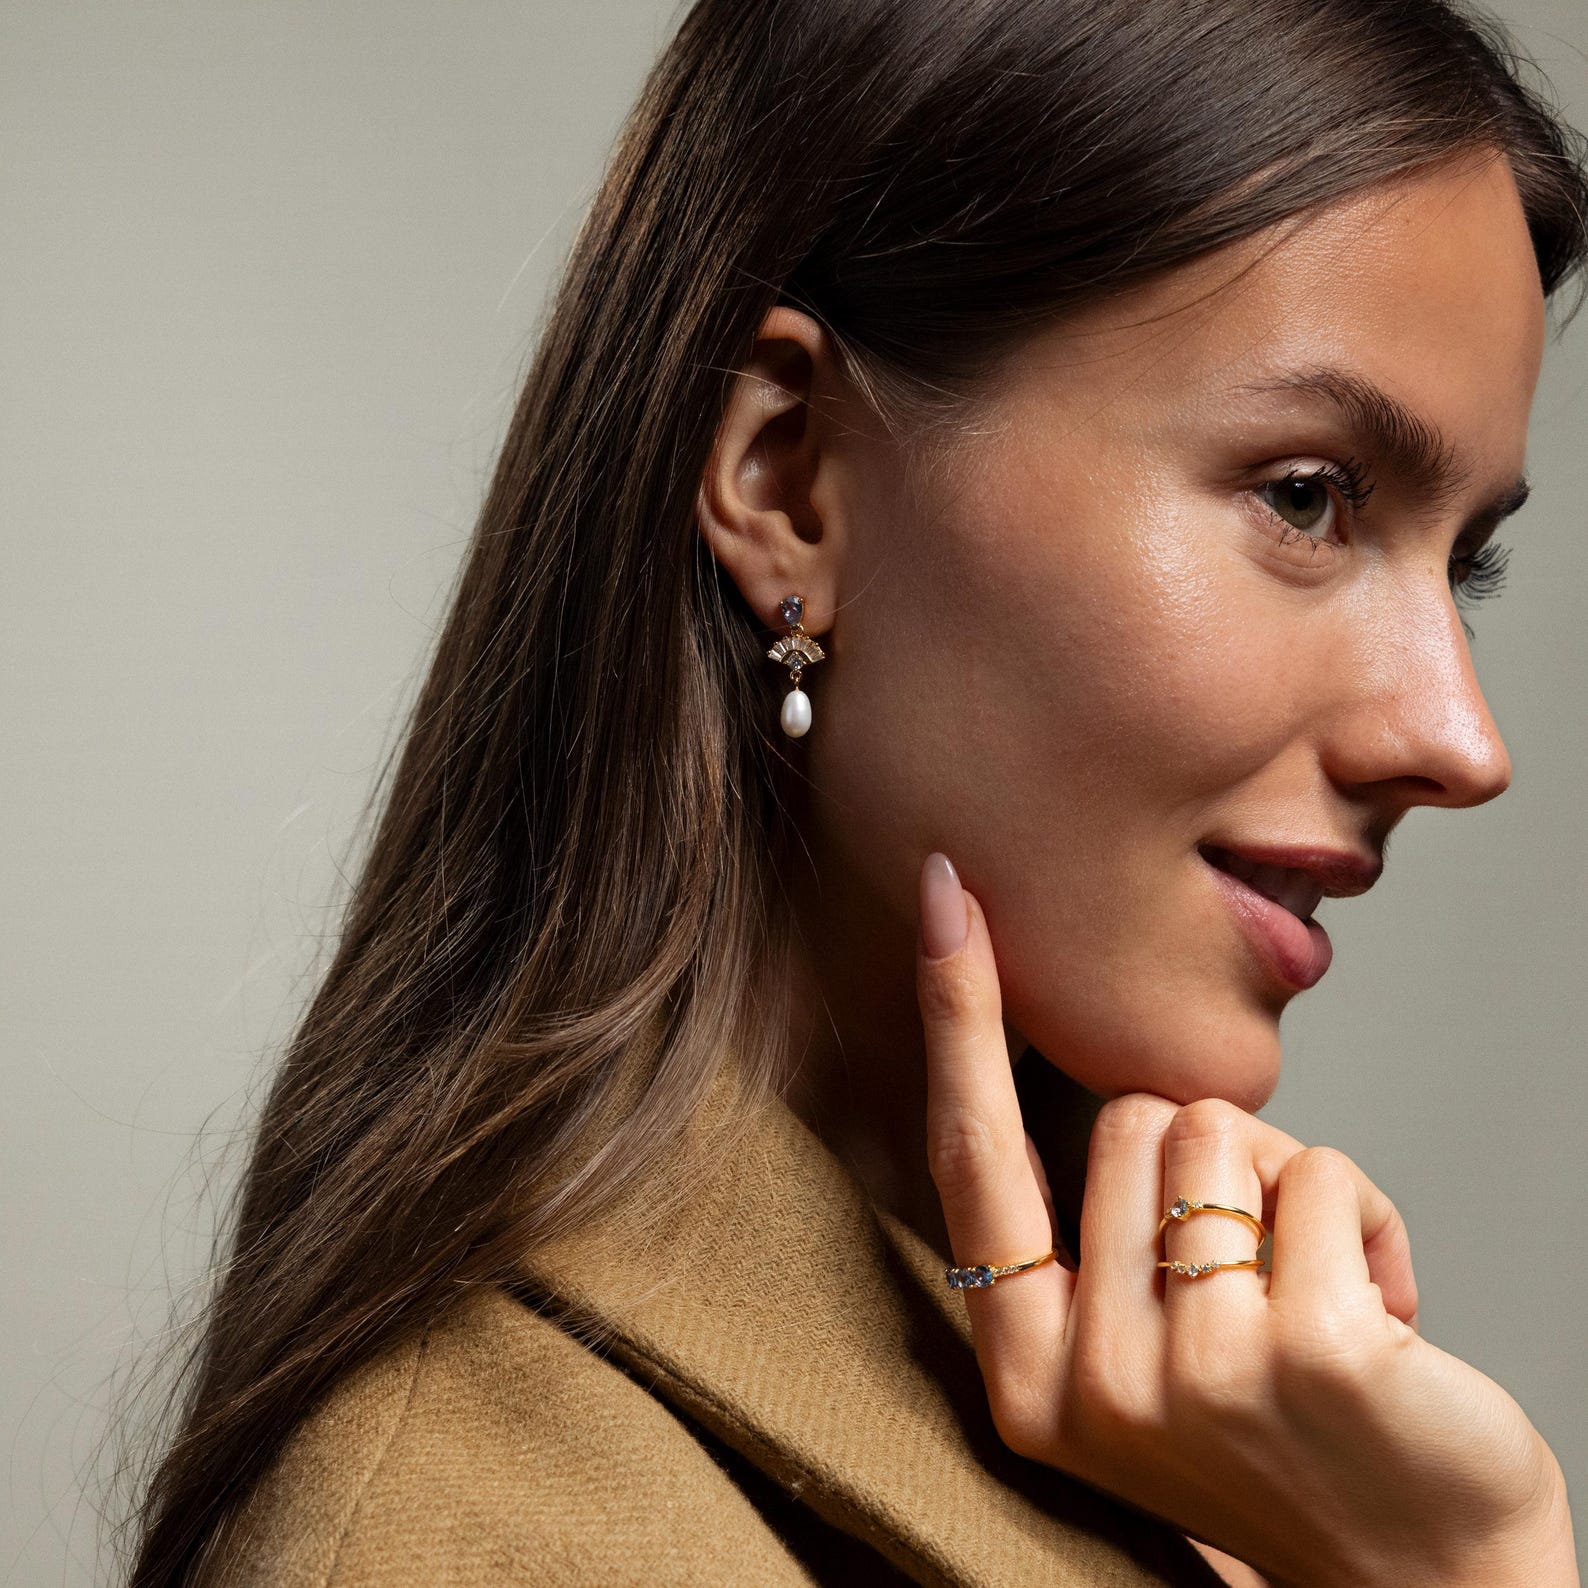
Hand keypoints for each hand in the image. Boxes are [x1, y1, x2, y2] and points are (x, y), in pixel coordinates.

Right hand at [915, 851, 1577, 1587]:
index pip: (973, 1154)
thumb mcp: (1137, 1355)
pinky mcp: (1303, 1351)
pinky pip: (1320, 1171)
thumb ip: (1094, 1239)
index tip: (947, 889)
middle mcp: (1088, 1379)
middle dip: (1209, 1156)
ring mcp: (1192, 1369)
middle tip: (1255, 1273)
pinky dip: (1370, 1221)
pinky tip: (1381, 1318)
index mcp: (1027, 1371)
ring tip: (1313, 1297)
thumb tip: (1118, 1092)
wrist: (1422, 1579)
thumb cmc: (1278, 1436)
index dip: (956, 1011)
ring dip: (1287, 1189)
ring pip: (1217, 1131)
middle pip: (1128, 1118)